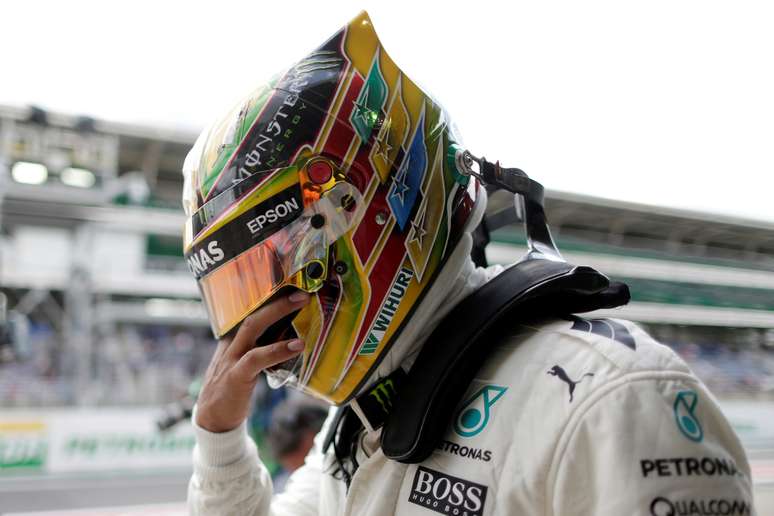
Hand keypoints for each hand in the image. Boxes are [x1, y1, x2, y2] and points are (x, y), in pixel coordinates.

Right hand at [195, 292, 309, 432]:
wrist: (212, 419)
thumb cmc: (233, 388)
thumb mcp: (243, 362)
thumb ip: (260, 347)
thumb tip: (290, 335)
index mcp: (232, 338)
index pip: (248, 312)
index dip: (268, 297)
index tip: (290, 285)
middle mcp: (231, 343)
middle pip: (252, 312)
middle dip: (277, 299)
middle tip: (302, 291)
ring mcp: (232, 358)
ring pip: (253, 327)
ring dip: (279, 312)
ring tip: (302, 304)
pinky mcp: (236, 376)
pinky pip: (257, 358)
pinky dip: (278, 350)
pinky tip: (298, 345)